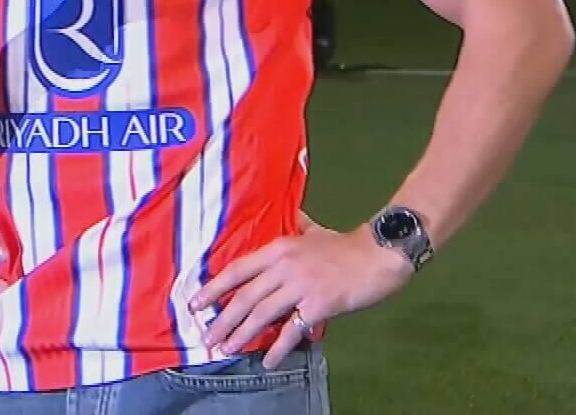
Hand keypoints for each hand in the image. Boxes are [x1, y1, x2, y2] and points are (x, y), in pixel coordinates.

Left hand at [189, 214, 411, 368]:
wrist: (379, 254)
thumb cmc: (346, 245)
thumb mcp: (314, 230)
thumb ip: (299, 225)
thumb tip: (293, 215)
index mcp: (278, 248)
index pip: (236, 270)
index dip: (213, 288)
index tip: (195, 304)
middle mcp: (283, 266)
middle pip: (244, 296)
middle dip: (223, 319)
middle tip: (207, 337)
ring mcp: (300, 286)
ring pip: (263, 314)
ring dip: (242, 334)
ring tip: (227, 349)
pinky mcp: (319, 304)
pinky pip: (293, 330)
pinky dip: (278, 348)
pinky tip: (269, 361)